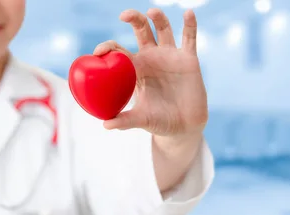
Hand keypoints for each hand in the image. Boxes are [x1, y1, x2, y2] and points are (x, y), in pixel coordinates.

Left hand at [94, 8, 207, 136]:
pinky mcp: (189, 60)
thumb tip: (105, 125)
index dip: (108, 47)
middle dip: (134, 19)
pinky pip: (190, 39)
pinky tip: (189, 14)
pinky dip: (190, 25)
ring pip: (163, 29)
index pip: (119, 52)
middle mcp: (152, 58)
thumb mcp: (142, 119)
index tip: (99, 52)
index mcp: (136, 69)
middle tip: (124, 15)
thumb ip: (125, 120)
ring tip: (152, 12)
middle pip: (141, 30)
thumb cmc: (160, 121)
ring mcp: (171, 57)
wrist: (185, 126)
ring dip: (158, 18)